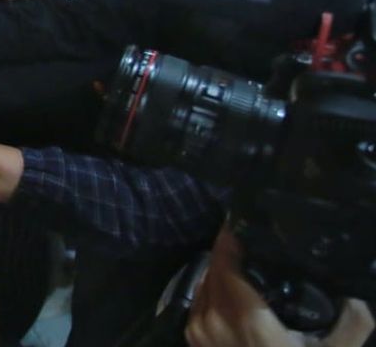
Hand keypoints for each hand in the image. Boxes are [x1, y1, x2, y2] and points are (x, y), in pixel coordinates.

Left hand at [187, 229, 373, 346]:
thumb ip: (352, 324)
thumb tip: (360, 299)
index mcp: (247, 319)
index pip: (228, 265)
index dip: (231, 239)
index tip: (239, 220)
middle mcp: (216, 321)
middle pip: (215, 270)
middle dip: (228, 251)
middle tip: (245, 237)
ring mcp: (200, 332)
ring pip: (204, 285)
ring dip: (219, 270)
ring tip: (239, 259)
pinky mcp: (194, 341)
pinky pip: (199, 303)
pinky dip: (211, 290)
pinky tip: (229, 289)